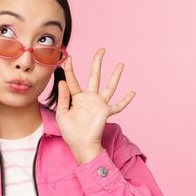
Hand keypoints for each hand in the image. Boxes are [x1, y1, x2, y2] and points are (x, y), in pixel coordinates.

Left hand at [56, 47, 135, 161]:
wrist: (81, 145)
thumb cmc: (70, 132)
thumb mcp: (62, 114)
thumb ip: (63, 97)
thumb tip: (62, 81)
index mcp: (77, 98)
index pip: (73, 80)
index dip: (70, 69)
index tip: (69, 58)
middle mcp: (90, 98)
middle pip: (95, 76)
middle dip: (97, 63)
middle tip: (101, 50)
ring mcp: (99, 104)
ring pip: (110, 86)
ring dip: (115, 75)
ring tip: (120, 64)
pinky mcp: (106, 112)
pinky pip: (118, 105)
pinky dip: (126, 100)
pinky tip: (132, 92)